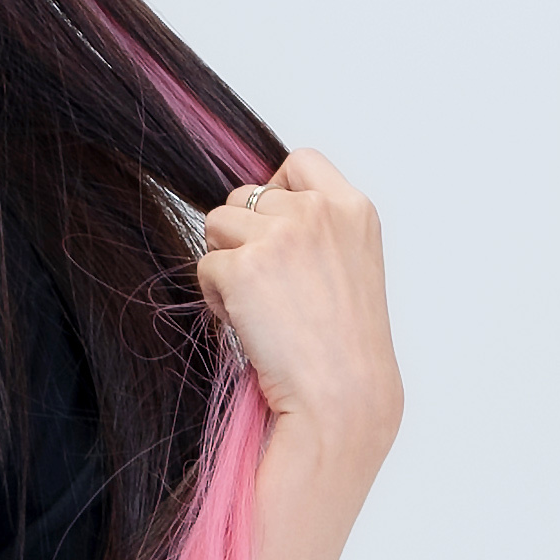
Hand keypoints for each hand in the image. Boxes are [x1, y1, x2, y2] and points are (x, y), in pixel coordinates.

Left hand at [192, 148, 400, 491]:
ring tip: (260, 308)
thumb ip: (316, 231)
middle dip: (244, 237)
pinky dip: (217, 298)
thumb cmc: (345, 349)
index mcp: (354, 210)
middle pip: (246, 196)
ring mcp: (281, 235)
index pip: (300, 162)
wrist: (342, 397)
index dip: (276, 192)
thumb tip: (258, 211)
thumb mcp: (352, 268)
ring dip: (225, 264)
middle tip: (270, 290)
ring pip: (217, 225)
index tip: (276, 231)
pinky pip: (205, 267)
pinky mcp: (244, 266)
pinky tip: (250, 326)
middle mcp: (318, 212)